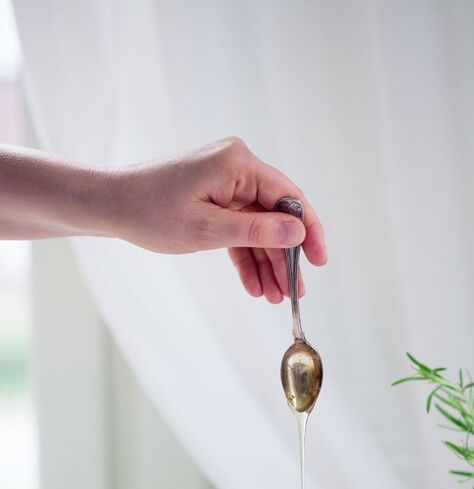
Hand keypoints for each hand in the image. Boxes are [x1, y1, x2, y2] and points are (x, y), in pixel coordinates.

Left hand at [112, 138, 326, 301]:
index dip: (309, 231)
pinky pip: (239, 228)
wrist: (111, 206)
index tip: (319, 262)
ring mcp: (226, 182)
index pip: (289, 197)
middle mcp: (237, 166)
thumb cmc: (152, 213)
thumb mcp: (208, 230)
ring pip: (259, 227)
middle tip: (293, 293)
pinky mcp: (215, 196)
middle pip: (276, 215)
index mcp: (239, 163)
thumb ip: (257, 232)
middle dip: (284, 257)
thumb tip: (299, 233)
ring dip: (266, 263)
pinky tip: (254, 285)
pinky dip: (246, 256)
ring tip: (272, 297)